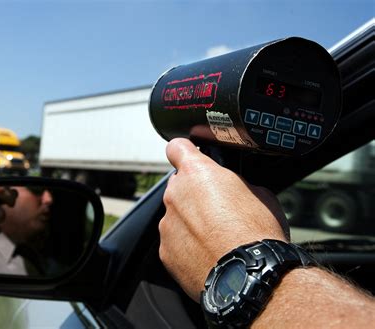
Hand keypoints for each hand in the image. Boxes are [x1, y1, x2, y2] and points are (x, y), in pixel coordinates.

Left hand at [159, 138, 288, 300]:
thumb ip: (237, 183)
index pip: (177, 148)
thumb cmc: (257, 233)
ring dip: (191, 222)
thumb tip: (235, 188)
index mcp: (196, 173)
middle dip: (194, 194)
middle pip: (179, 187)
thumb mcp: (260, 193)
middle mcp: (175, 195)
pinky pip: (175, 242)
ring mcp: (167, 224)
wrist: (249, 276)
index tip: (190, 157)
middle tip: (218, 210)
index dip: (185, 152)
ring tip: (217, 238)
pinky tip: (209, 254)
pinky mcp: (166, 252)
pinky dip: (187, 246)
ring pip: (176, 216)